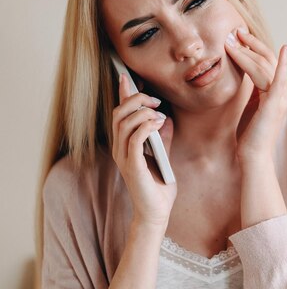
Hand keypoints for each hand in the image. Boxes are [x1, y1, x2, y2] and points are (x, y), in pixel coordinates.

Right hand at [111, 74, 176, 228]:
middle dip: (136, 101)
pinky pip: (134, 140)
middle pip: (118, 114)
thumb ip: (162, 137)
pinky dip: (146, 127)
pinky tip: (158, 123)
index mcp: (124, 144)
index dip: (122, 95)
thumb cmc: (159, 185)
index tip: (127, 77)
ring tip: (159, 114)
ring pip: (124, 124)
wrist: (157, 211)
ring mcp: (123, 157)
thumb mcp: (163, 154)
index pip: (119, 114)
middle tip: (156, 101)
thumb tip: (166, 117)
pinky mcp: (131, 166)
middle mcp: (119, 148)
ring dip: (143, 113)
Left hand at [224, 27, 286, 161]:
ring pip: (264, 66)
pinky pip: (278, 78)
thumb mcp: (250, 106)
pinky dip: (283, 63)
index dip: (252, 48)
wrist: (253, 155)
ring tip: (233, 40)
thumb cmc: (250, 134)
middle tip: (235, 32)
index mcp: (277, 92)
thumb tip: (242, 74)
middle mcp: (283, 91)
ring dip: (247, 51)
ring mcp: (281, 96)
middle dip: (250, 44)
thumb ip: (251, 90)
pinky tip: (285, 49)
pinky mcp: (276, 102)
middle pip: (267, 59)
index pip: (266, 63)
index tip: (238, 38)